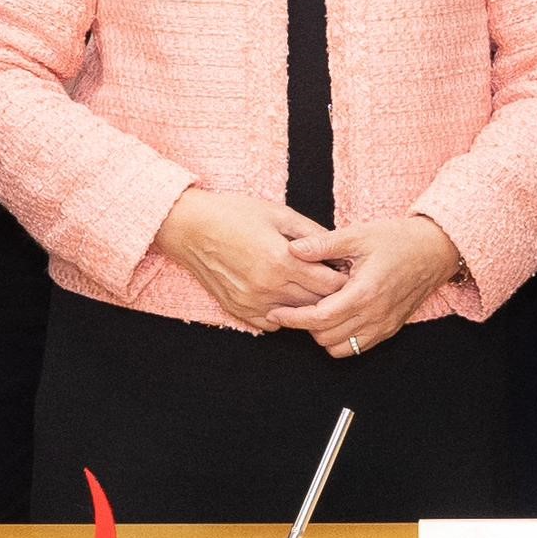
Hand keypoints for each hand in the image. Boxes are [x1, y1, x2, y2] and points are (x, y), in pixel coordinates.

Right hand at [153, 189, 336, 330]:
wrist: (189, 228)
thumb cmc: (232, 214)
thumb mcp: (277, 213)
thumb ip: (311, 232)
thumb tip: (337, 247)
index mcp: (281, 261)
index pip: (329, 284)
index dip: (343, 278)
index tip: (347, 270)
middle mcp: (268, 287)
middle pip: (317, 303)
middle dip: (331, 294)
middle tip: (335, 280)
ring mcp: (252, 302)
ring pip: (297, 315)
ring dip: (309, 305)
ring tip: (312, 287)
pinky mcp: (239, 311)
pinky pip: (273, 324)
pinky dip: (284, 313)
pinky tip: (285, 295)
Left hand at [269, 216, 462, 358]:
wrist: (434, 251)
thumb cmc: (398, 240)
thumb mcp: (359, 235)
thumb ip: (324, 244)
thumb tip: (293, 249)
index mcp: (364, 292)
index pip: (319, 318)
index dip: (293, 318)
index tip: (276, 312)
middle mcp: (375, 315)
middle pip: (325, 337)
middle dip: (304, 325)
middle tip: (294, 305)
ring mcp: (384, 326)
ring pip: (339, 348)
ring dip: (323, 334)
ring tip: (316, 310)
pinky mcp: (389, 330)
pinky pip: (357, 348)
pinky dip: (341, 339)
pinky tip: (336, 317)